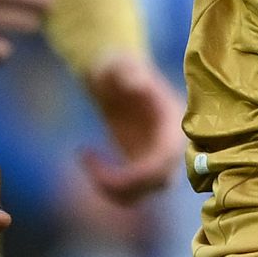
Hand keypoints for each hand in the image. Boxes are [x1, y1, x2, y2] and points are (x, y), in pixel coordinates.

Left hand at [76, 48, 183, 204]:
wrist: (115, 76)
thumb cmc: (119, 66)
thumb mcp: (121, 63)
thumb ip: (129, 70)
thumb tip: (137, 84)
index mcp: (172, 124)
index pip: (166, 161)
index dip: (140, 173)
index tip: (108, 167)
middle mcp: (170, 146)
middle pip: (158, 183)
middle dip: (123, 183)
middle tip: (87, 160)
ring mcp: (156, 159)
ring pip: (143, 192)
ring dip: (111, 188)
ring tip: (85, 156)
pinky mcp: (140, 166)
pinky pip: (127, 190)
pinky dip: (104, 184)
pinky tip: (86, 156)